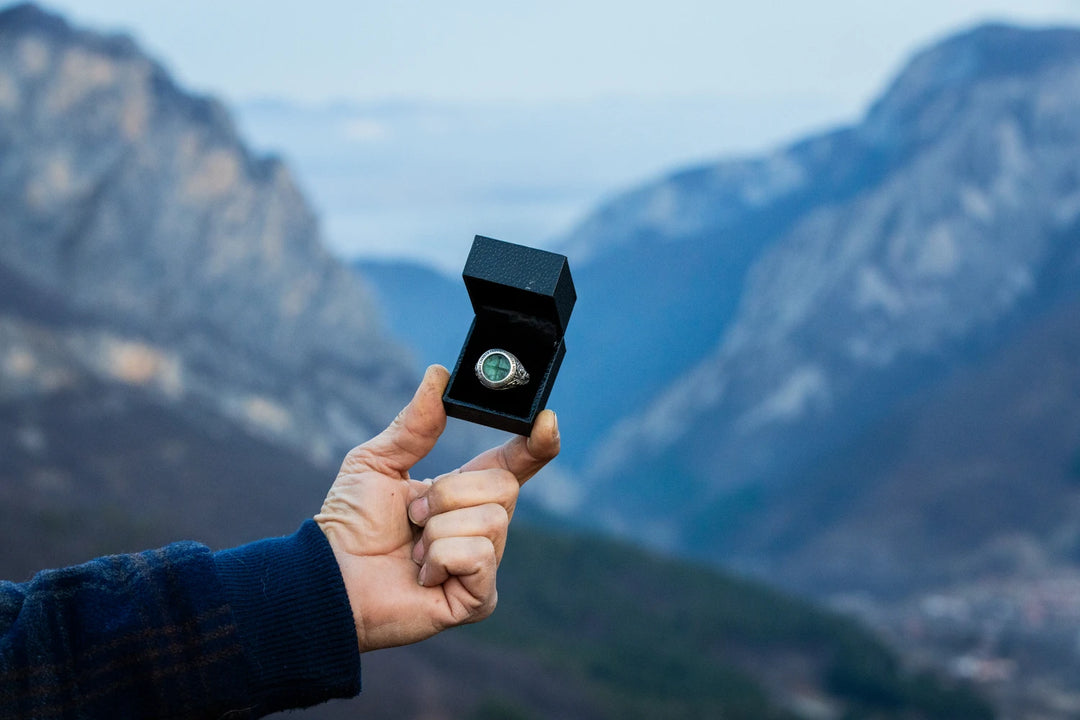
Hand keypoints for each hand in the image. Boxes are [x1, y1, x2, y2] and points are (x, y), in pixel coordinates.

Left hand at [314, 364, 559, 651]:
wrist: (328, 578)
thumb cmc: (350, 524)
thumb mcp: (377, 461)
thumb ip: (414, 423)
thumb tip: (439, 373)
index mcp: (465, 492)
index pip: (516, 463)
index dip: (537, 442)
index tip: (546, 420)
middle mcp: (482, 526)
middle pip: (503, 486)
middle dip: (448, 493)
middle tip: (413, 516)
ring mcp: (483, 564)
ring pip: (491, 520)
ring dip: (436, 530)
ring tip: (412, 551)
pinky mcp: (478, 598)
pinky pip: (478, 557)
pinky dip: (440, 558)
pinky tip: (422, 576)